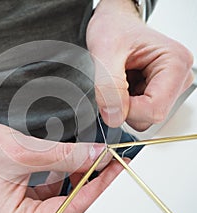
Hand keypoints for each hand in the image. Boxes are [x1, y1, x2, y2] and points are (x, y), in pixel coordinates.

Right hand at [0, 121, 123, 212]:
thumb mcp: (23, 151)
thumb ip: (64, 156)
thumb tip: (95, 155)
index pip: (68, 210)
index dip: (96, 189)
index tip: (116, 171)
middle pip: (68, 210)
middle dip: (92, 186)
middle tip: (111, 166)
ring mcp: (22, 212)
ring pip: (62, 201)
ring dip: (80, 181)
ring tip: (96, 162)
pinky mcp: (23, 199)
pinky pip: (51, 193)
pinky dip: (65, 178)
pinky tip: (74, 164)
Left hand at [87, 0, 193, 130]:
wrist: (113, 23)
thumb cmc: (114, 29)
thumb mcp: (105, 52)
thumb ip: (108, 87)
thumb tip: (114, 117)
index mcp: (175, 64)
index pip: (154, 109)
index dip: (127, 110)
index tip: (111, 96)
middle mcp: (178, 77)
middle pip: (150, 116)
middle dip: (126, 106)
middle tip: (115, 80)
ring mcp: (169, 86)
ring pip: (144, 116)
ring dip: (124, 103)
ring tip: (120, 78)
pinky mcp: (159, 90)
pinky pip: (139, 110)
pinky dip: (125, 101)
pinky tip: (123, 82)